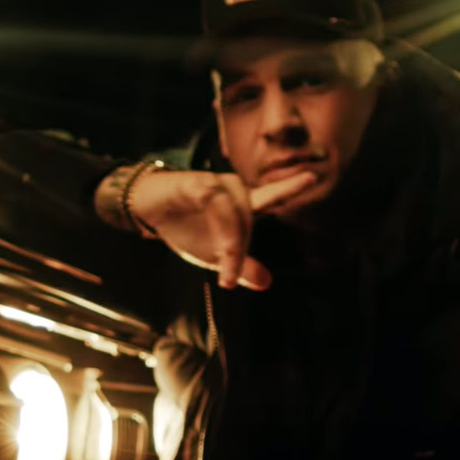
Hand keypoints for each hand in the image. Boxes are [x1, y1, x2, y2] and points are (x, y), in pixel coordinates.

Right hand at [123, 168, 317, 289]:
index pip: (271, 196)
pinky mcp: (195, 182)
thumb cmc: (183, 227)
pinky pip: (215, 203)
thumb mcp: (212, 255)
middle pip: (250, 216)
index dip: (291, 187)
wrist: (146, 211)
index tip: (313, 176)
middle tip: (228, 275)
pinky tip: (212, 243)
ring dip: (233, 240)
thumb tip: (267, 283)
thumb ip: (240, 267)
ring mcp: (214, 183)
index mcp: (240, 204)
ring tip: (223, 264)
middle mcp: (232, 189)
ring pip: (236, 211)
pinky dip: (220, 227)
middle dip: (242, 247)